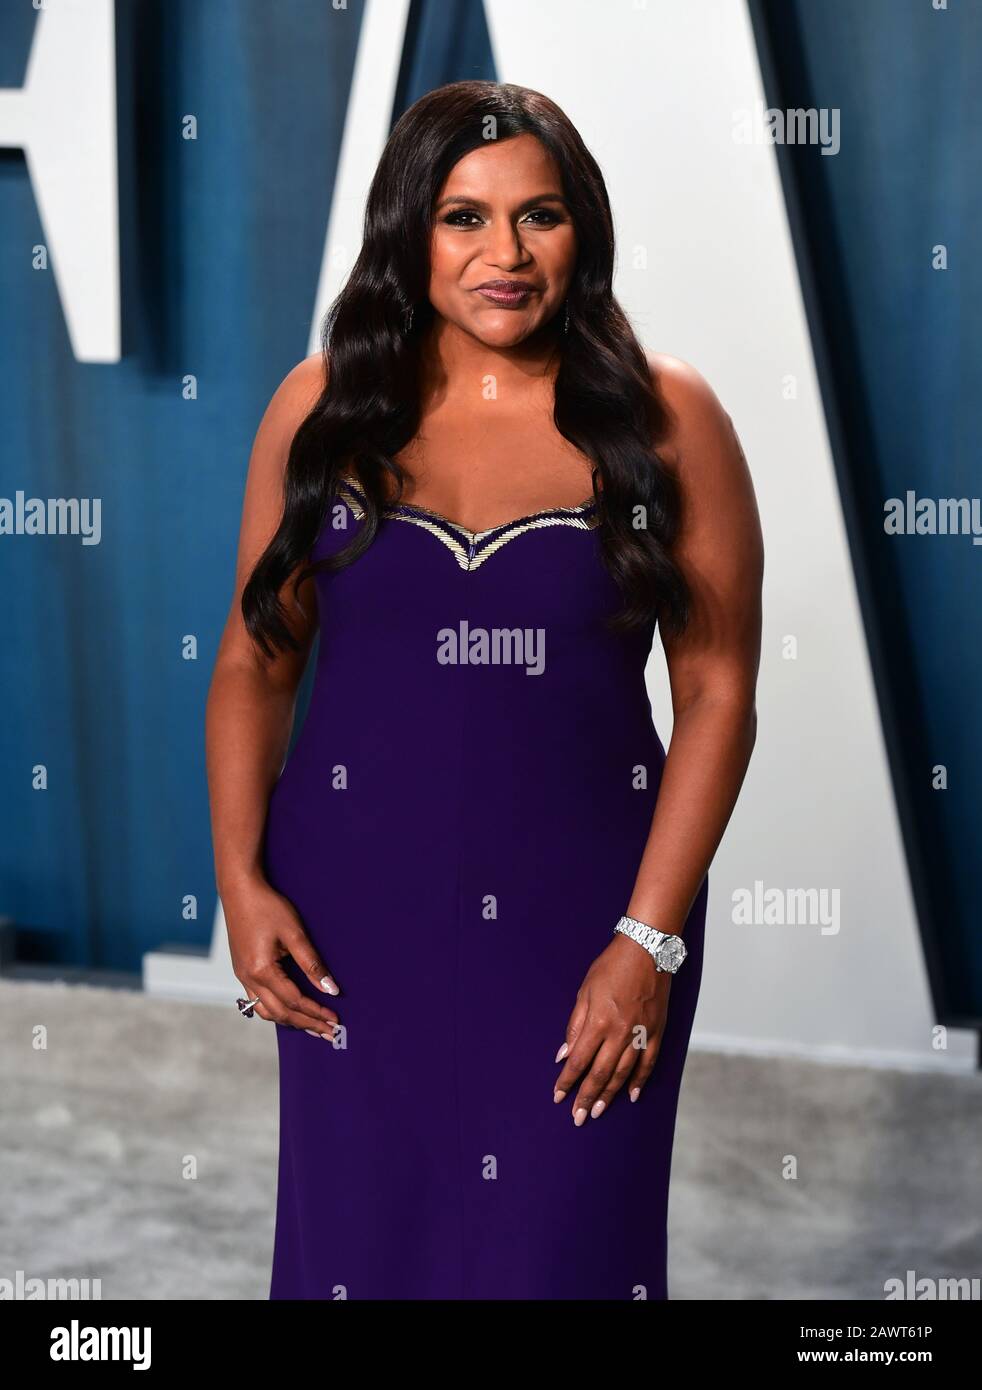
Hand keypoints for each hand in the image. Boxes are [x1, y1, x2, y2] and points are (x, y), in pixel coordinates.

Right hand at [223, 876, 339, 1039]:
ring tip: (312, 1027)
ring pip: (266, 1011)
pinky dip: (275, 1011)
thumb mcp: (294, 933)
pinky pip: (257, 1001)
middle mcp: (248, 978)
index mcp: (261, 970)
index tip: (335, 1020)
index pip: (294, 1001)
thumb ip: (312, 964)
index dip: (316, 1012)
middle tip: (329, 1032)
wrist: (239, 890)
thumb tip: (331, 989)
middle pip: (280, 1013)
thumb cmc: (267, 907)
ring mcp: (241, 976)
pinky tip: (288, 1011)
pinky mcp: (241, 970)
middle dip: (306, 1023)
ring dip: (290, 1021)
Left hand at [553, 933, 671, 1123]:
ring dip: (609, 1095)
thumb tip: (565, 1053)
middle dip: (586, 1097)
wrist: (647, 950)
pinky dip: (639, 1080)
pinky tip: (631, 1095)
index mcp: (599, 1021)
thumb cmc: (612, 966)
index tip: (558, 1096)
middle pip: (600, 1073)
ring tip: (598, 1111)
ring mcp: (641, 1034)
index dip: (567, 1081)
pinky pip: (648, 1063)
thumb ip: (575, 1024)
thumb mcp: (585, 991)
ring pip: (623, 1073)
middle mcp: (620, 1032)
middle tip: (577, 1117)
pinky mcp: (657, 1031)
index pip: (579, 1060)